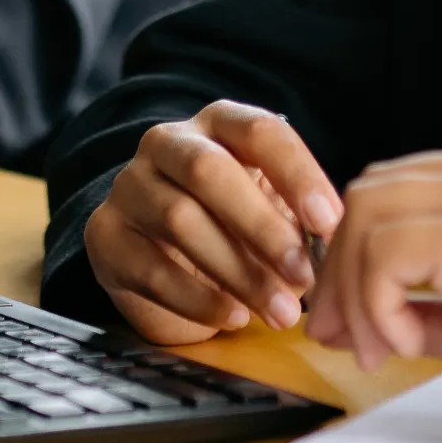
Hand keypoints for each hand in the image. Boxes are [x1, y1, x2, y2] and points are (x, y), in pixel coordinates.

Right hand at [84, 102, 342, 345]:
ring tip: (280, 313)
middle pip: (209, 170)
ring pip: (180, 219)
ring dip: (238, 272)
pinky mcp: (105, 236)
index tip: (330, 222)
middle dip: (262, 227)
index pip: (258, 131)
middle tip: (305, 277)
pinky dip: (199, 299)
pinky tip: (232, 316)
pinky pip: (150, 267)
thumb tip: (336, 247)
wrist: (161, 261)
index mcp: (217, 125)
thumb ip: (300, 219)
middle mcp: (166, 144)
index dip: (297, 174)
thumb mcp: (272, 211)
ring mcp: (128, 187)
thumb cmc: (233, 227)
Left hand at [305, 139, 441, 442]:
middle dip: (339, 272)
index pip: (389, 186)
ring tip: (380, 350)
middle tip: (339, 337)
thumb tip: (339, 306)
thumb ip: (418, 288)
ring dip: (354, 297)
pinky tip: (408, 345)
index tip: (344, 315)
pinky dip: (376, 307)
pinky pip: (385, 257)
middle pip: (366, 197)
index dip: (350, 250)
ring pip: (365, 222)